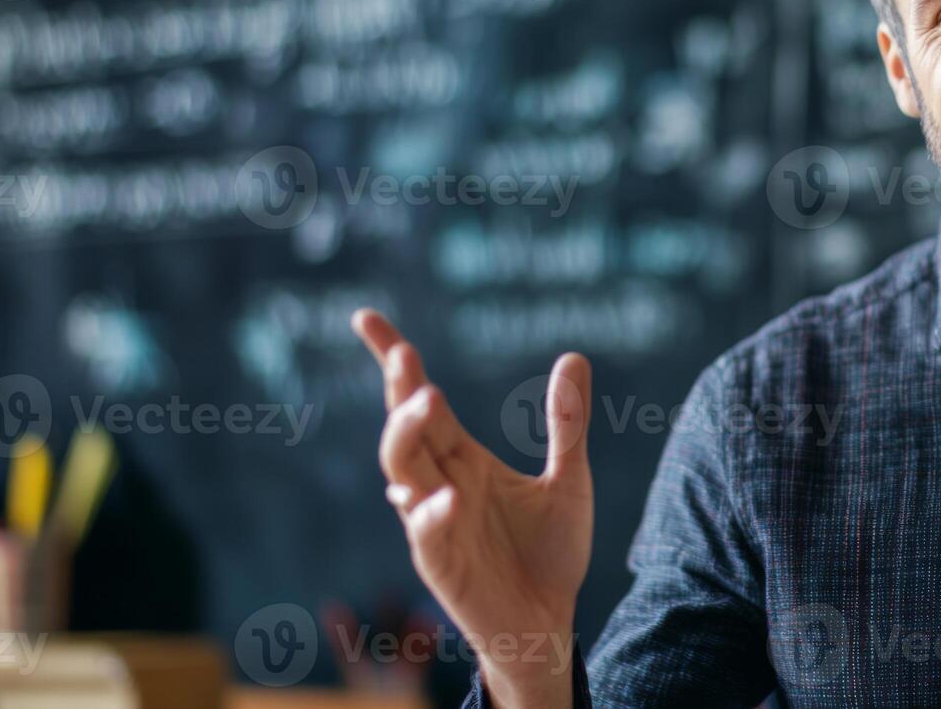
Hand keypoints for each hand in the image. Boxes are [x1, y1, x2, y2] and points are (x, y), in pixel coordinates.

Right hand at [353, 308, 591, 708]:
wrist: (548, 622)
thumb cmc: (549, 553)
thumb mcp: (568, 480)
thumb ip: (567, 424)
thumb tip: (574, 357)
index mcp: (463, 457)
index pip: (421, 398)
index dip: (393, 358)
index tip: (366, 318)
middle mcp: (440, 482)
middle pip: (406, 427)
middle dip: (400, 390)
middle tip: (403, 353)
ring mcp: (434, 522)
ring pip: (402, 472)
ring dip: (407, 436)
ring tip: (426, 400)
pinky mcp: (441, 564)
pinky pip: (426, 534)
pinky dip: (431, 513)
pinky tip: (447, 496)